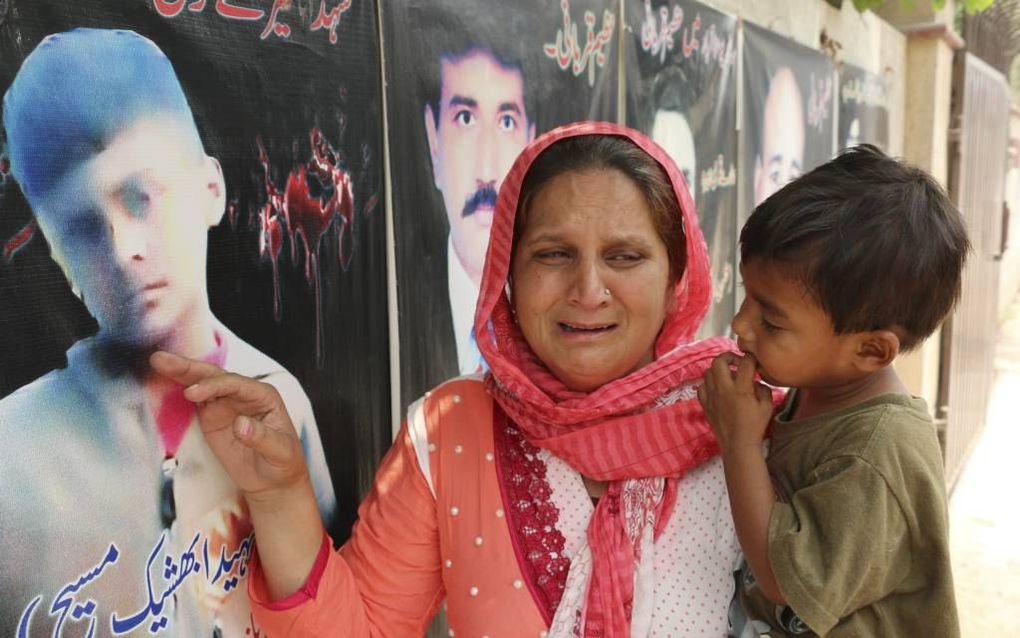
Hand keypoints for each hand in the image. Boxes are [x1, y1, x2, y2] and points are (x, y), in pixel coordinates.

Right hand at [150, 351, 309, 500]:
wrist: (273, 480)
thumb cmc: (283, 463)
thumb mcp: (280, 452)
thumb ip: (262, 438)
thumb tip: (240, 424)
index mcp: (263, 396)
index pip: (235, 384)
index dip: (213, 385)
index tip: (191, 394)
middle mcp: (243, 395)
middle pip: (215, 376)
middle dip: (189, 367)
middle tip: (162, 360)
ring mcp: (226, 404)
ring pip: (200, 384)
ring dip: (179, 373)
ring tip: (157, 362)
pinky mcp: (212, 417)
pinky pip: (194, 401)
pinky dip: (177, 392)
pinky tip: (160, 383)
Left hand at [697, 352, 773, 453]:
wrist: (738, 445)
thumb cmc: (755, 426)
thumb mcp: (767, 406)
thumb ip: (763, 388)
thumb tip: (756, 379)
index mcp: (741, 389)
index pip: (744, 363)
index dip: (750, 358)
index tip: (753, 361)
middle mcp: (724, 390)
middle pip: (719, 361)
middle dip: (728, 356)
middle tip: (736, 361)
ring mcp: (712, 396)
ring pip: (708, 372)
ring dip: (718, 369)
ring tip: (728, 374)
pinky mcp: (705, 404)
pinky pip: (702, 386)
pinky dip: (709, 383)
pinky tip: (717, 387)